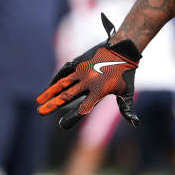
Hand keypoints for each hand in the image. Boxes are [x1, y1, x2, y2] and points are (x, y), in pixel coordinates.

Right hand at [37, 13, 141, 128]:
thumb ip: (127, 109)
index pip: (83, 108)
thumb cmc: (126, 74)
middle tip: (40, 112)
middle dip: (52, 105)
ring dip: (49, 92)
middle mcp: (89, 81)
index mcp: (100, 91)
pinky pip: (65, 72)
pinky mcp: (79, 62)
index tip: (62, 125)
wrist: (123, 49)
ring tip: (39, 101)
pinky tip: (50, 86)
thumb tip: (135, 124)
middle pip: (67, 96)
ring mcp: (82, 71)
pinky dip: (56, 79)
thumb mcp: (127, 92)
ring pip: (62, 83)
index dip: (72, 117)